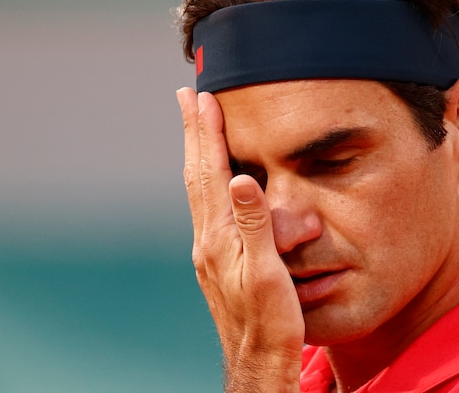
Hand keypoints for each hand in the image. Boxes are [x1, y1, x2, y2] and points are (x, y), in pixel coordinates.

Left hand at [177, 88, 302, 391]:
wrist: (258, 362)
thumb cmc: (271, 322)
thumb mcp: (269, 273)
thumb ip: (256, 224)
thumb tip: (242, 178)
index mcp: (220, 236)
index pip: (212, 172)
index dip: (207, 133)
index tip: (202, 97)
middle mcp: (207, 239)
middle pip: (196, 174)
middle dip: (193, 132)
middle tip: (187, 96)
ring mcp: (208, 251)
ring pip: (198, 189)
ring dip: (197, 152)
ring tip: (196, 127)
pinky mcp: (215, 261)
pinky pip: (206, 206)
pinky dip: (206, 179)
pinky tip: (213, 180)